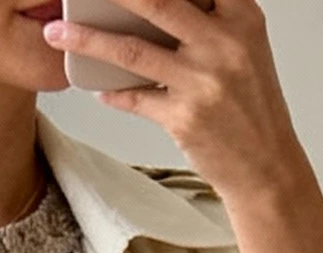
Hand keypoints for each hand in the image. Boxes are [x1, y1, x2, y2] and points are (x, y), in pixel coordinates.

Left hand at [43, 0, 305, 212]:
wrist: (266, 167)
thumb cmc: (251, 106)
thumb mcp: (245, 47)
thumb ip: (211, 18)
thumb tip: (154, 5)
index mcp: (241, 16)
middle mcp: (223, 43)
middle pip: (156, 1)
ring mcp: (202, 81)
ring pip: (132, 50)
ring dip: (88, 39)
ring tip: (56, 32)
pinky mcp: (184, 118)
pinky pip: (134, 98)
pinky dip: (111, 93)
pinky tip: (97, 89)